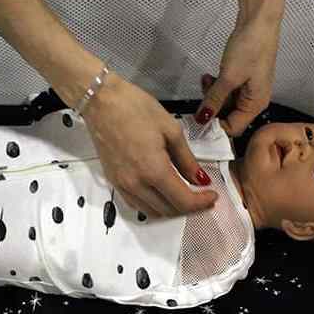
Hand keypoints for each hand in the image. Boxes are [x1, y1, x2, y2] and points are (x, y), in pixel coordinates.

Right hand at [80, 74, 216, 217]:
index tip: (213, 195)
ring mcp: (122, 185)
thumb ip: (187, 159)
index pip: (183, 201)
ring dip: (170, 208)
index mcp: (154, 170)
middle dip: (189, 207)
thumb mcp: (170, 129)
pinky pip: (136, 204)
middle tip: (202, 195)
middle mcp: (136, 184)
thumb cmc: (136, 108)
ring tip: (183, 194)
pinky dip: (152, 204)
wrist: (100, 101)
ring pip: (152, 212)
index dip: (201, 203)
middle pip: (168, 210)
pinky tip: (160, 192)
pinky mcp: (113, 181)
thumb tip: (200, 179)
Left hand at [195, 18, 279, 136]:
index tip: (195, 120)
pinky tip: (210, 76)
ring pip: (225, 102)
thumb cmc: (249, 48)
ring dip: (212, 95)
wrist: (259, 21)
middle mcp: (254, 100)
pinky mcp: (244, 78)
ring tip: (206, 80)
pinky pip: (227, 90)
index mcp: (256, 104)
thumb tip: (202, 120)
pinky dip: (217, 86)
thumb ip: (215, 100)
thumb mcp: (229, 77)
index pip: (233, 128)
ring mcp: (249, 89)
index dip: (214, 126)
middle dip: (211, 107)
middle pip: (228, 116)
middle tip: (201, 93)